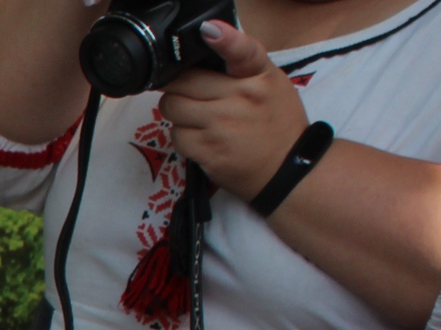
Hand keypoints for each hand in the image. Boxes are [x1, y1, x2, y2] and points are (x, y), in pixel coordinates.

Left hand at [161, 23, 308, 202]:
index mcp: (260, 76)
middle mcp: (242, 98)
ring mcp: (222, 125)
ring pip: (173, 107)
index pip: (244, 52)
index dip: (225, 39)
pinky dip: (182, 136)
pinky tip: (200, 138)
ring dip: (177, 111)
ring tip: (196, 117)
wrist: (285, 169)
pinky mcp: (208, 151)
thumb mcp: (270, 84)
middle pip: (184, 82)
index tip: (208, 30)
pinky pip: (175, 135)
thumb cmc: (274, 122)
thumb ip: (240, 68)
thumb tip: (203, 49)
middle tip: (188, 94)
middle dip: (178, 87)